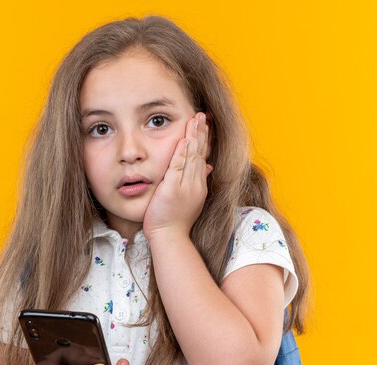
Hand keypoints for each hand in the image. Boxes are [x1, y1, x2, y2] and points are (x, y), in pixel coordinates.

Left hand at [143, 112, 211, 240]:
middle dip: (201, 132)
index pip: (202, 157)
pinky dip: (182, 152)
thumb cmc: (175, 221)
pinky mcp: (173, 189)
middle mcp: (195, 183)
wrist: (170, 237)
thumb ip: (197, 182)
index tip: (204, 125)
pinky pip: (179, 167)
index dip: (204, 140)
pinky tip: (184, 139)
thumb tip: (207, 167)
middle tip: (202, 115)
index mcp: (199, 185)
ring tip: (196, 119)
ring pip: (192, 157)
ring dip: (194, 137)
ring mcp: (186, 186)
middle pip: (200, 153)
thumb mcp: (189, 199)